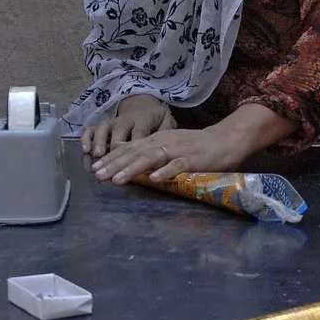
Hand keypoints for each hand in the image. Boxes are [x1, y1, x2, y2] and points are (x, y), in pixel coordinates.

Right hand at [81, 93, 176, 157]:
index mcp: (143, 119)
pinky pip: (91, 129)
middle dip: (114, 151)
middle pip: (118, 134)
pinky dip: (86, 138)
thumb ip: (167, 132)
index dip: (135, 148)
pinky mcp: (103, 124)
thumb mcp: (167, 121)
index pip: (139, 134)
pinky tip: (85, 151)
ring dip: (99, 144)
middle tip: (111, 165)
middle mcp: (126, 120)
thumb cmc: (156, 118)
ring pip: (103, 130)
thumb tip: (168, 146)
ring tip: (96, 157)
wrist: (143, 103)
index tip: (133, 164)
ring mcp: (113, 121)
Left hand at [92, 126, 250, 184]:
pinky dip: (165, 172)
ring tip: (116, 180)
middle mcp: (163, 142)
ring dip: (133, 169)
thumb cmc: (195, 146)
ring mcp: (178, 150)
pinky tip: (153, 179)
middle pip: (135, 153)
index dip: (111, 158)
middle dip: (114, 164)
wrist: (226, 140)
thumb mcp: (167, 144)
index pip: (129, 148)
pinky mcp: (193, 159)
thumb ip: (148, 149)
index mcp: (156, 139)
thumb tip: (123, 154)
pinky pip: (177, 166)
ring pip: (151, 158)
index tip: (93, 168)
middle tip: (97, 175)